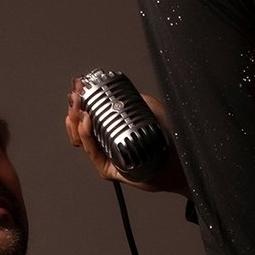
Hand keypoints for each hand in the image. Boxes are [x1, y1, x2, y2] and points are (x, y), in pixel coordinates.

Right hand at [65, 79, 188, 196]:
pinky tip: (87, 121)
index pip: (88, 113)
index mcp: (113, 128)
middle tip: (76, 94)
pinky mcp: (109, 169)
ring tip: (79, 106)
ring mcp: (107, 156)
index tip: (79, 86)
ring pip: (81, 139)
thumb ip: (135, 98)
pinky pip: (93, 152)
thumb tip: (119, 87)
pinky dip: (87, 136)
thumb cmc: (170, 139)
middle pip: (78, 126)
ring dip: (75, 120)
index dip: (81, 99)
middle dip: (74, 107)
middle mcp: (106, 142)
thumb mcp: (150, 108)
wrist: (179, 160)